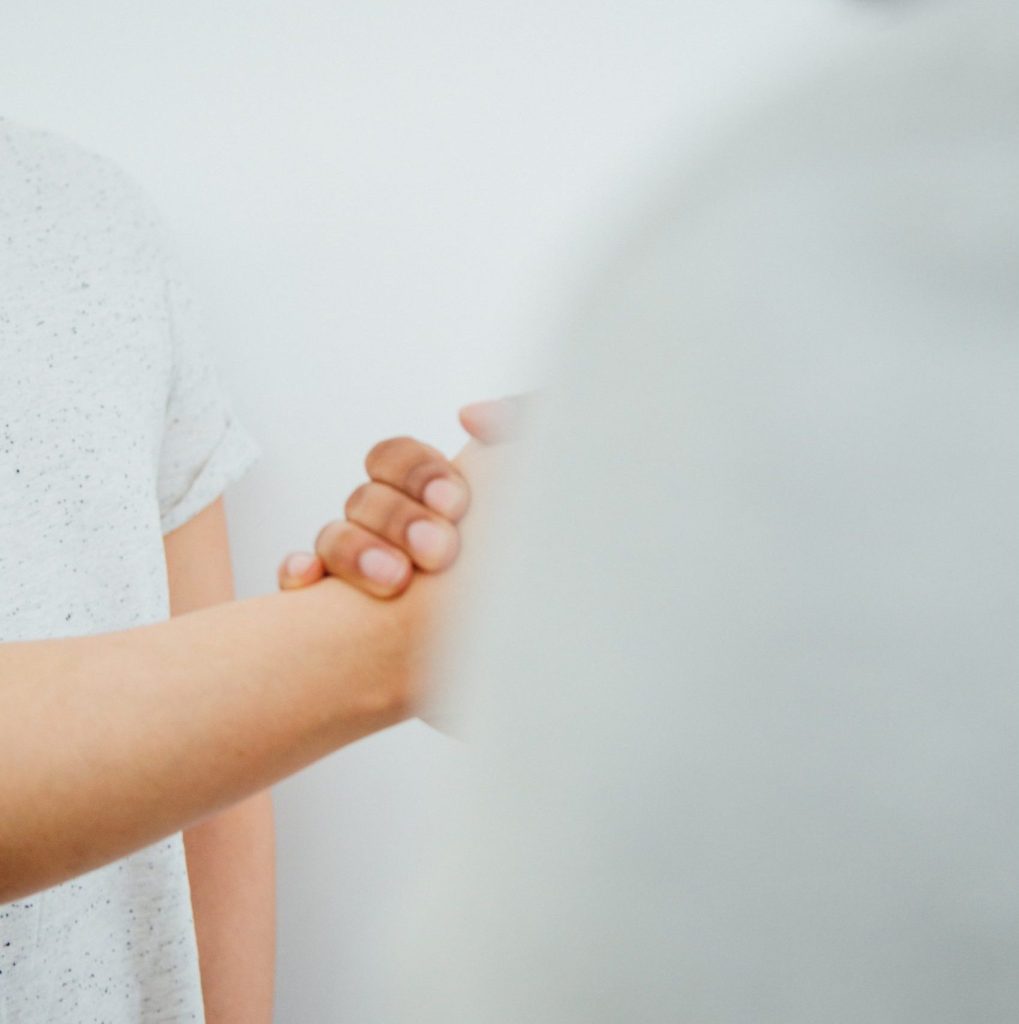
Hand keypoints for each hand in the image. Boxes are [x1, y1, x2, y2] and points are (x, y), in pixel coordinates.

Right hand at [277, 396, 527, 597]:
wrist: (530, 652)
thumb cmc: (523, 575)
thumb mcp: (533, 490)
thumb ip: (519, 427)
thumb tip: (473, 416)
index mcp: (426, 500)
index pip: (395, 459)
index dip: (417, 473)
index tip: (455, 504)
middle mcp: (387, 530)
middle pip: (365, 498)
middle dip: (399, 519)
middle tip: (439, 550)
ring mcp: (356, 570)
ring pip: (333, 537)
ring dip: (357, 550)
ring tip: (396, 581)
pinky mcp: (334, 614)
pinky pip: (298, 581)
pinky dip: (301, 573)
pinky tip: (312, 581)